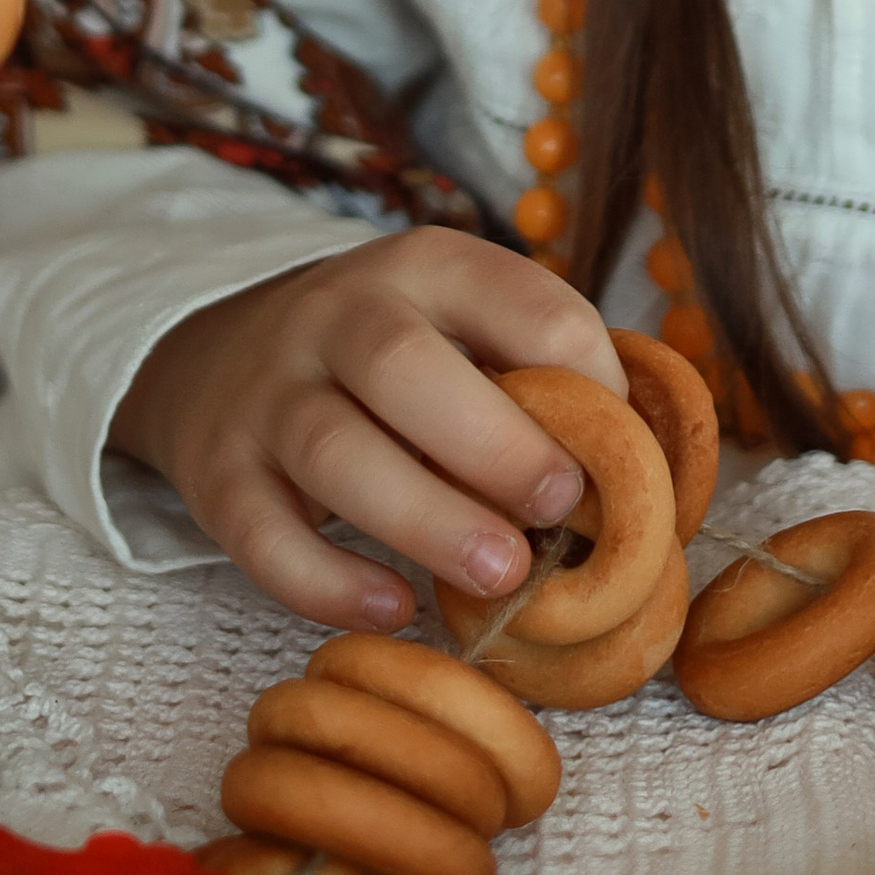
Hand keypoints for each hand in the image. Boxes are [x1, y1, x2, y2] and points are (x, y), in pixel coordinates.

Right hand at [110, 225, 629, 632]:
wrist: (219, 357)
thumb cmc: (392, 362)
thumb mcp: (460, 327)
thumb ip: (540, 379)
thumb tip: (656, 470)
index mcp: (426, 266)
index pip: (521, 298)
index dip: (586, 375)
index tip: (620, 450)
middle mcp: (338, 315)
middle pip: (404, 364)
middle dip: (495, 442)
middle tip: (561, 509)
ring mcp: (269, 393)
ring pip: (334, 449)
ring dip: (425, 517)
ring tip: (501, 574)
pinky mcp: (219, 475)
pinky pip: (263, 534)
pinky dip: (328, 581)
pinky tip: (395, 609)